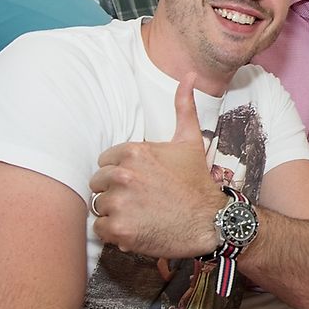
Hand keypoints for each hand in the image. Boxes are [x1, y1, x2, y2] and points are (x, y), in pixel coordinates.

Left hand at [90, 73, 223, 256]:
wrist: (210, 223)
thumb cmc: (197, 183)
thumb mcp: (191, 142)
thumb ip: (184, 107)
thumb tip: (189, 76)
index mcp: (133, 152)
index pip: (105, 162)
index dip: (122, 172)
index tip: (140, 182)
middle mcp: (122, 175)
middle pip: (98, 183)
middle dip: (115, 191)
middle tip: (141, 200)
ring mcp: (119, 203)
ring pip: (99, 206)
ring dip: (115, 212)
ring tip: (140, 214)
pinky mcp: (118, 228)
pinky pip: (100, 228)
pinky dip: (114, 232)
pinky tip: (136, 228)